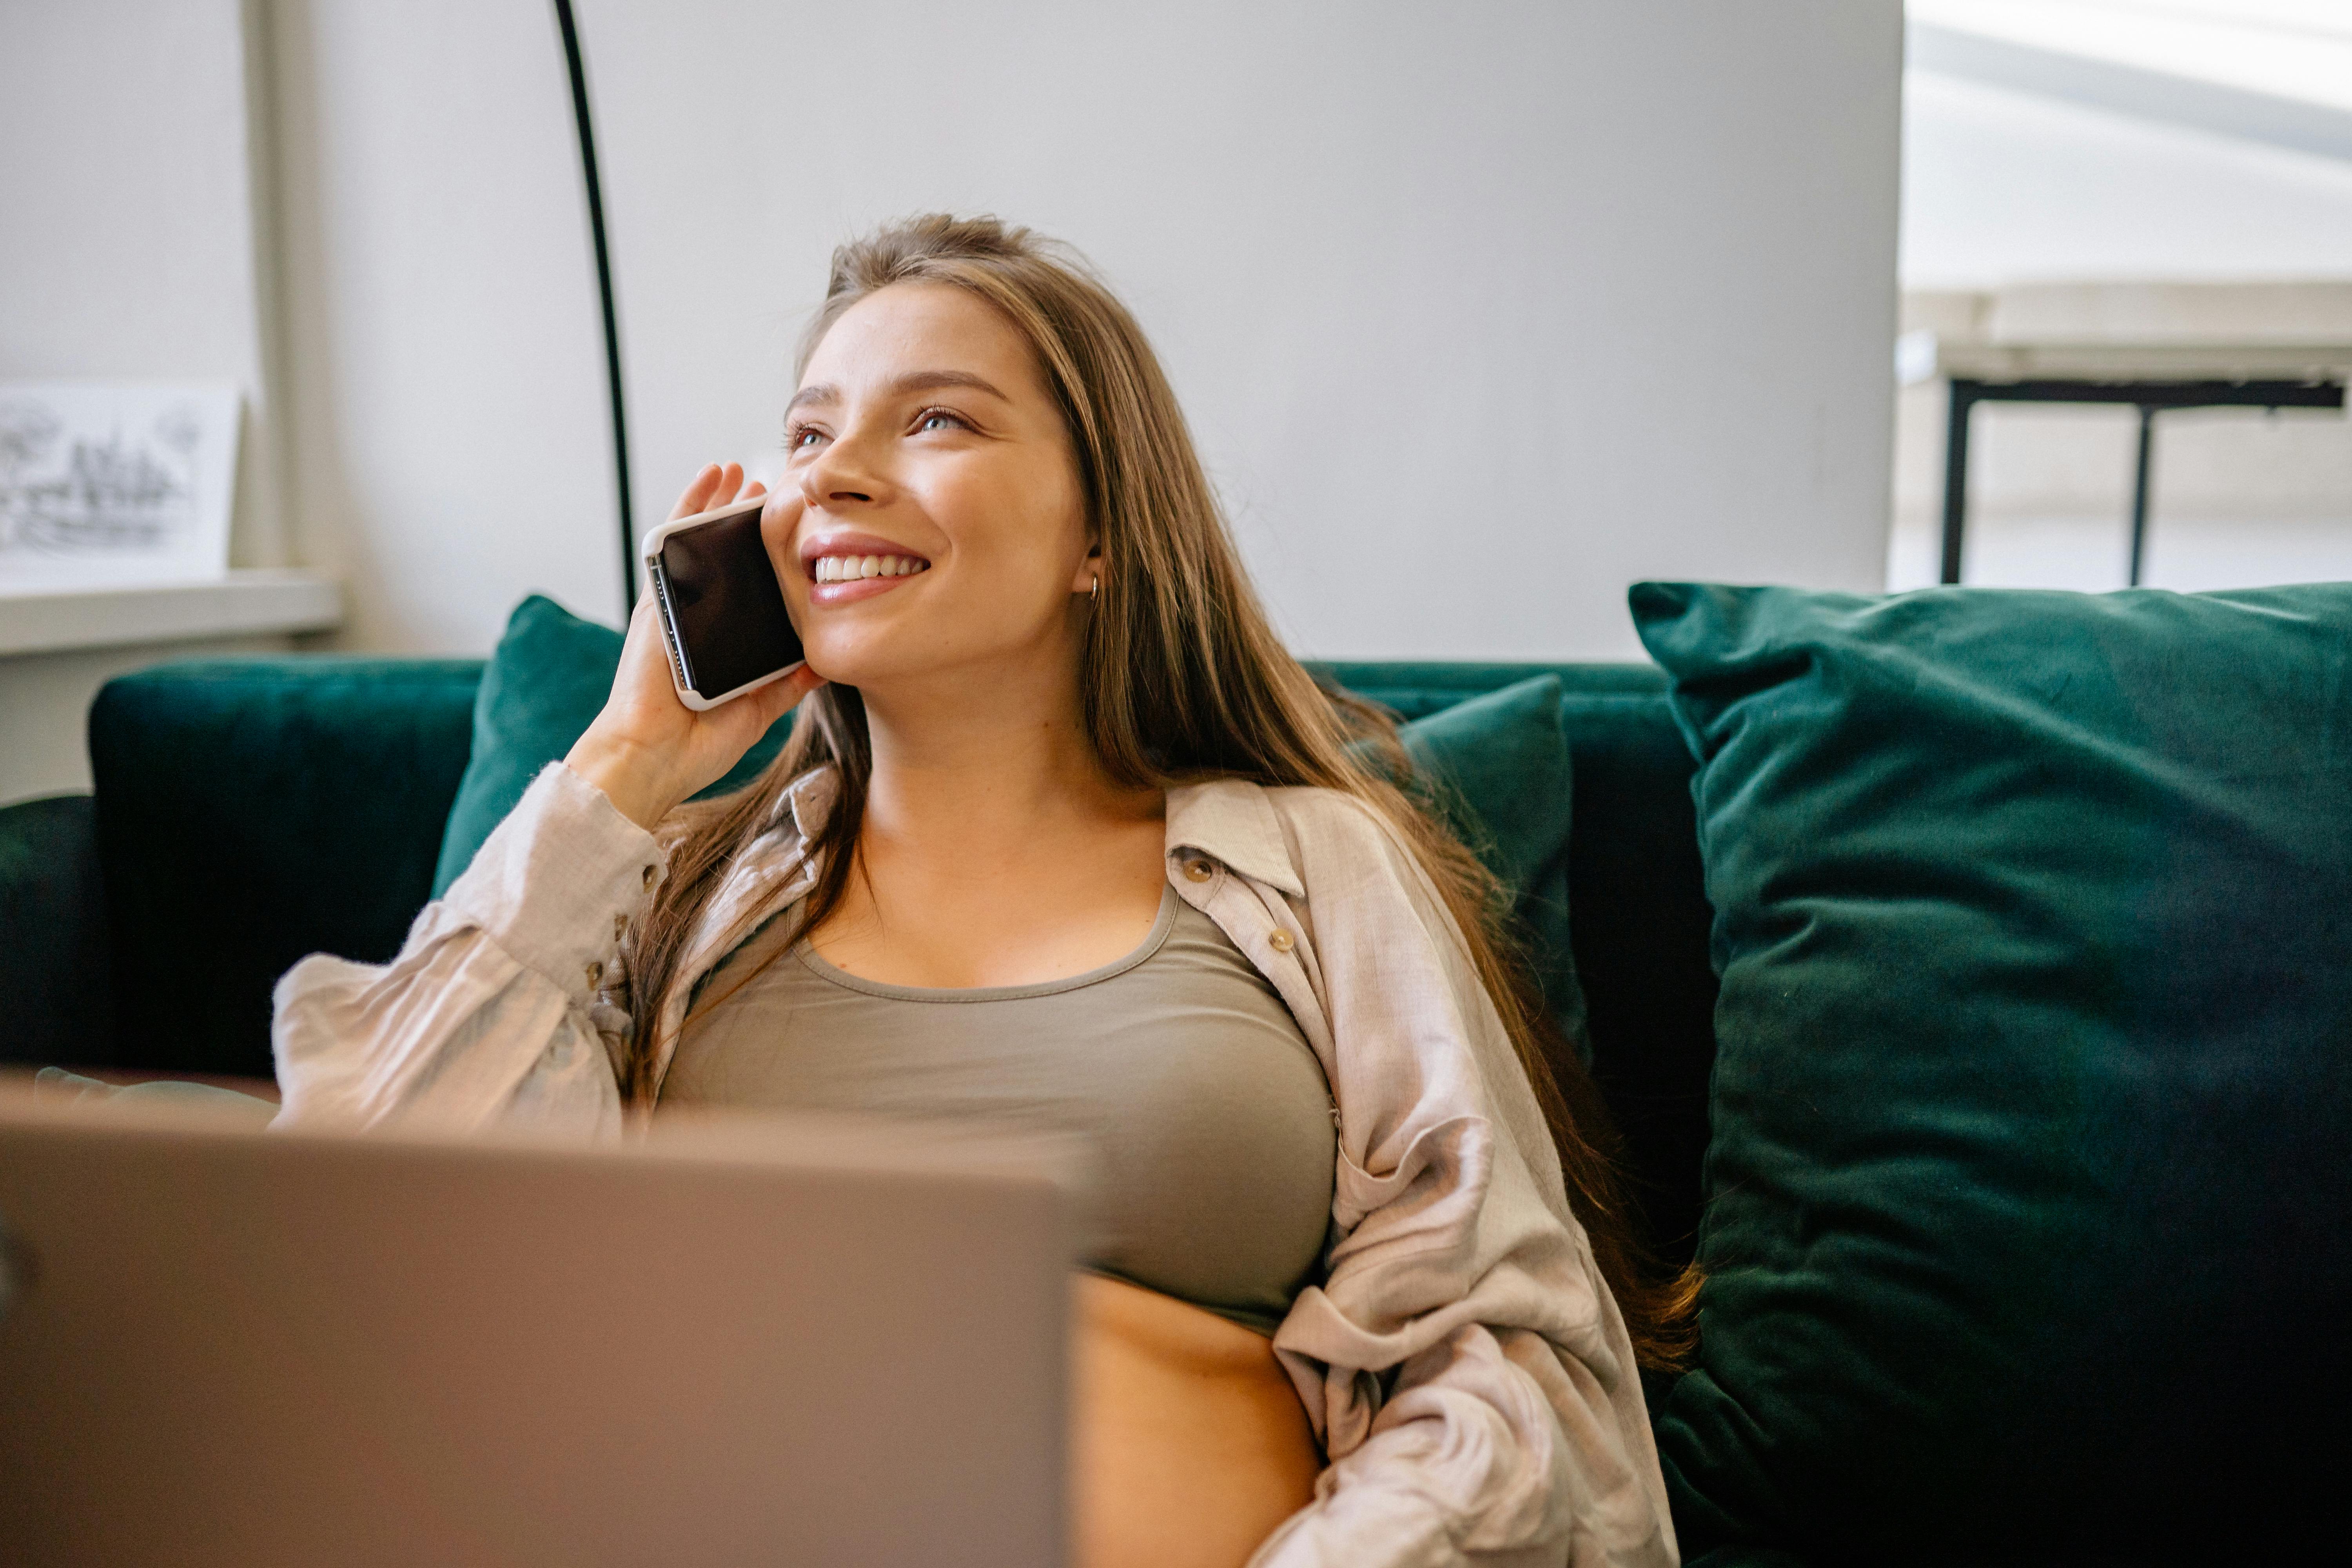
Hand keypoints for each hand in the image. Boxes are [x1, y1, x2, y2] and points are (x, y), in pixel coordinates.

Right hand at [564, 463, 824, 829]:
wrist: (652, 759)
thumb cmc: (696, 742)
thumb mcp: (758, 708)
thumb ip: (785, 683)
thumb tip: (823, 661)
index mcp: (715, 640)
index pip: (740, 587)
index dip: (762, 556)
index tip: (788, 530)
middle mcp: (692, 617)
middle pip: (718, 556)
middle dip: (741, 519)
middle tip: (771, 485)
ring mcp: (672, 604)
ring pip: (696, 538)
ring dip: (717, 500)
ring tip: (739, 468)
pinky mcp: (657, 599)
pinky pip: (675, 540)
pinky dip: (692, 504)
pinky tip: (710, 476)